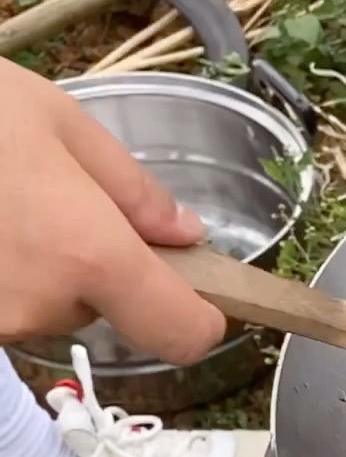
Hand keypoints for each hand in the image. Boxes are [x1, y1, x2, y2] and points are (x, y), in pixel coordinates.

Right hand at [0, 59, 226, 365]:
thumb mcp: (60, 123)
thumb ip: (133, 191)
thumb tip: (185, 237)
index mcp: (88, 256)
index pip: (183, 334)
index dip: (199, 317)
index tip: (193, 290)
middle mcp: (38, 306)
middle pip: (104, 309)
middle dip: (93, 265)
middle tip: (47, 199)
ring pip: (44, 306)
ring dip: (35, 267)